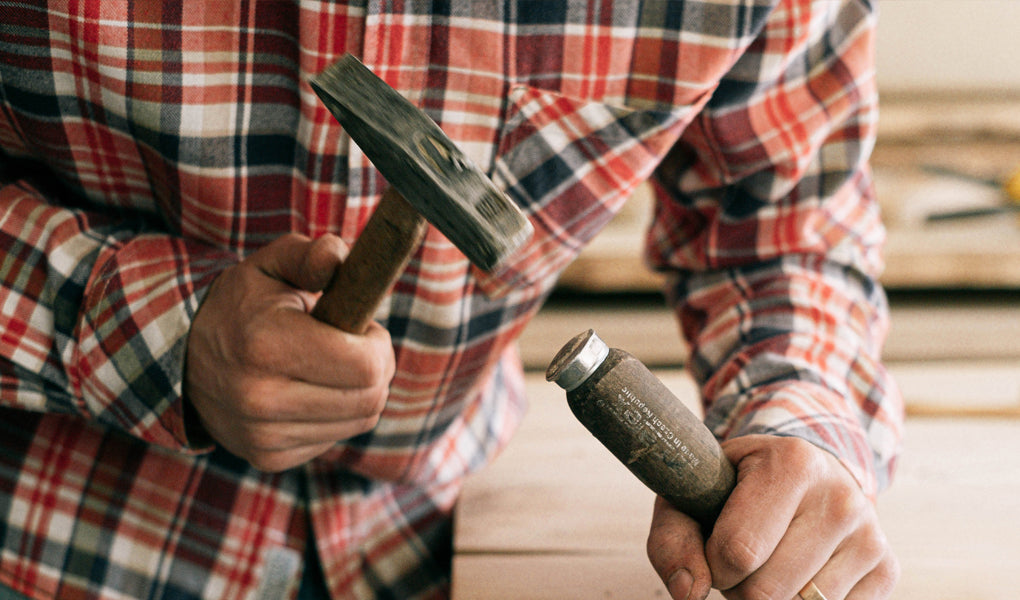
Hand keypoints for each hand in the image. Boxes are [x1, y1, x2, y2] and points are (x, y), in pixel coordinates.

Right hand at [184, 233, 394, 471]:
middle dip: (378, 367)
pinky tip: (312, 390)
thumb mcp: (271, 265)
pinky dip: (338, 414)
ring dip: (361, 391)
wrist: (184, 358)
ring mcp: (262, 435)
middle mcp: (260, 398)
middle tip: (356, 345)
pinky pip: (336, 438)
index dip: (379, 344)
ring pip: (360, 420)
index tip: (365, 327)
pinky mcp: (268, 457)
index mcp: (266, 344)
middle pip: (370, 396)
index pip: (366, 365)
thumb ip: (311, 255)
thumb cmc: (243, 305)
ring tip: (331, 365)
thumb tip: (337, 258)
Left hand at [646, 435, 898, 599]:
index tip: (715, 545)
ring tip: (769, 561)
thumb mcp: (694, 494)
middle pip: (766, 592)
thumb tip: (688, 593)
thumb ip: (673, 540)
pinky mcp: (886, 568)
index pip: (738, 552)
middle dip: (739, 588)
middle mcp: (840, 497)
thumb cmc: (736, 487)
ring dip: (770, 599)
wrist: (802, 471)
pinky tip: (799, 573)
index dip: (713, 564)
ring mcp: (869, 534)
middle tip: (742, 557)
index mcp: (791, 463)